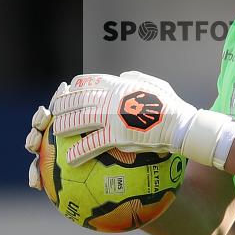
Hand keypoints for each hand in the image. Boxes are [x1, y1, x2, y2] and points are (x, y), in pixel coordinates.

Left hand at [25, 72, 234, 188]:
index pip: (89, 81)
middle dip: (62, 105)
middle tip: (53, 113)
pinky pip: (91, 144)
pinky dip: (78, 152)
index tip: (67, 92)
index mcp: (119, 83)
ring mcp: (112, 115)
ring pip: (78, 119)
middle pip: (77, 99)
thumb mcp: (154, 83)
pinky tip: (70, 159)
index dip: (74, 87)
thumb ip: (135, 77)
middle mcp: (111, 97)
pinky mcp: (116, 135)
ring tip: (56, 133)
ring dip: (63, 126)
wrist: (180, 124)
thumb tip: (123, 75)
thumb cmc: (171, 105)